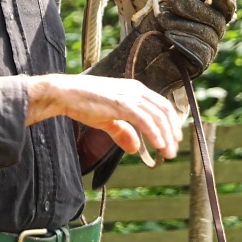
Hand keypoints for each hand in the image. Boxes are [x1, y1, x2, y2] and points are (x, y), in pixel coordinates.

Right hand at [27, 73, 181, 161]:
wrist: (66, 94)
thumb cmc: (84, 103)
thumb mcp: (108, 119)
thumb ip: (123, 132)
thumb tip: (135, 149)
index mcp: (135, 89)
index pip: (161, 105)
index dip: (171, 122)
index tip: (174, 138)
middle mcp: (136, 90)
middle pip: (164, 111)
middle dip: (171, 132)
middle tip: (173, 150)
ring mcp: (129, 96)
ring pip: (157, 117)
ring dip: (165, 136)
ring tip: (168, 152)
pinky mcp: (121, 104)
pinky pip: (144, 120)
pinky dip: (154, 133)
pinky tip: (159, 145)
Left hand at [87, 0, 236, 92]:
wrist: (136, 55)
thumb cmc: (151, 29)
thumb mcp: (169, 5)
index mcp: (206, 16)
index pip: (225, 7)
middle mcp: (211, 33)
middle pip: (216, 18)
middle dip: (194, 7)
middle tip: (173, 1)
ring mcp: (208, 49)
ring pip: (208, 33)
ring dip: (183, 24)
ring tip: (163, 22)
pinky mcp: (200, 64)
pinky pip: (201, 49)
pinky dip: (184, 40)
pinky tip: (169, 36)